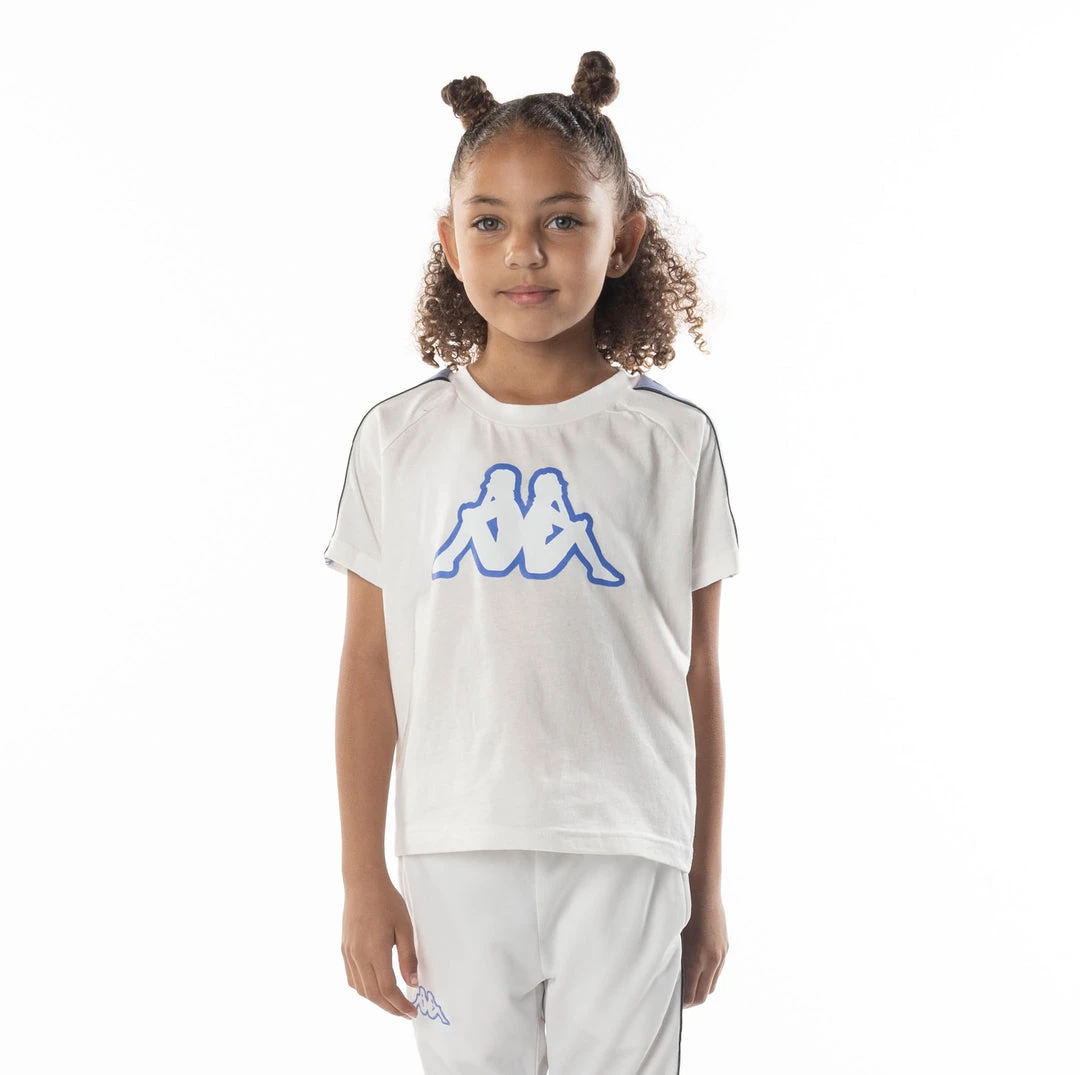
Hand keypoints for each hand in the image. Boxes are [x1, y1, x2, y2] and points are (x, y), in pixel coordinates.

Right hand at [341, 870, 419, 1019]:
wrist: (363, 883)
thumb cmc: (387, 901)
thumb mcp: (405, 927)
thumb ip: (408, 957)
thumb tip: (412, 983)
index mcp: (375, 951)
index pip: (388, 989)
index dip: (400, 1004)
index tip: (412, 1011)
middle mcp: (358, 956)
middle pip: (373, 994)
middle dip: (390, 1008)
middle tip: (405, 1012)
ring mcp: (349, 954)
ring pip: (361, 989)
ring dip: (377, 1001)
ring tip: (393, 1003)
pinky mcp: (344, 949)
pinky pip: (352, 978)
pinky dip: (364, 989)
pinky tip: (375, 988)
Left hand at [681, 885, 727, 1007]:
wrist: (703, 890)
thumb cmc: (682, 910)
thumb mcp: (675, 936)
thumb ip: (675, 958)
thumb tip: (669, 977)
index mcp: (697, 959)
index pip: (692, 995)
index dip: (682, 1003)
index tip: (672, 1003)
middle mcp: (712, 960)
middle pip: (704, 994)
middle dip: (691, 1000)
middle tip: (679, 1000)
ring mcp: (721, 954)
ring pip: (712, 984)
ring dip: (701, 988)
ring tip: (687, 986)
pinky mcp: (725, 947)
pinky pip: (718, 971)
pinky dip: (708, 976)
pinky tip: (698, 970)